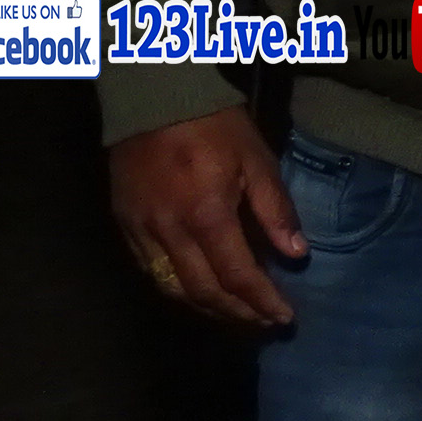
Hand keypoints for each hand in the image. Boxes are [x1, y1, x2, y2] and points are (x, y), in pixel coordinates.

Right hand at [109, 108, 304, 325]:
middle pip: (204, 292)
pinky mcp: (125, 226)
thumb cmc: (213, 125)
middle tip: (265, 323)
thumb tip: (296, 255)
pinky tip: (200, 293)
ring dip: (208, 309)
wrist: (152, 97)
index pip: (237, 276)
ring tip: (238, 316)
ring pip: (173, 289)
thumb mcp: (256, 159)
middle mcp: (169, 232)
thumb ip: (275, 210)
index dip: (262, 302)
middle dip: (238, 314)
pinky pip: (151, 272)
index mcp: (206, 215)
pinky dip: (178, 291)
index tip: (285, 318)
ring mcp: (141, 232)